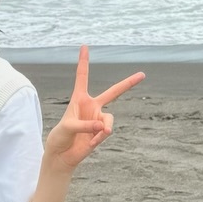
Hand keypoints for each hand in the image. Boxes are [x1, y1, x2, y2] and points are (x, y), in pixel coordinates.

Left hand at [45, 45, 143, 171]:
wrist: (62, 155)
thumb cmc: (60, 137)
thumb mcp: (67, 127)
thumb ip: (85, 125)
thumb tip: (104, 127)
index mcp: (79, 99)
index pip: (82, 76)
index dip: (84, 61)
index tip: (84, 46)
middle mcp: (91, 106)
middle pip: (114, 92)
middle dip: (128, 83)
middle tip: (142, 74)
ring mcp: (98, 119)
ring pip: (109, 119)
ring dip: (104, 128)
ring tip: (97, 136)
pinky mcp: (102, 132)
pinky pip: (106, 132)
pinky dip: (99, 138)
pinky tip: (90, 143)